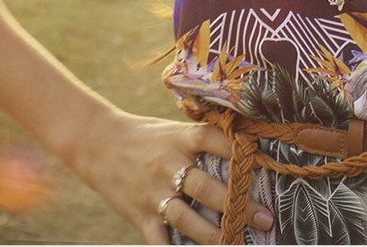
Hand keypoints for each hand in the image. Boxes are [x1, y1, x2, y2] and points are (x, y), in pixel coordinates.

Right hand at [75, 109, 273, 244]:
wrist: (99, 143)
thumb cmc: (146, 136)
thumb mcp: (174, 131)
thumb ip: (203, 141)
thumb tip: (245, 146)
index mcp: (181, 139)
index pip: (216, 142)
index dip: (241, 152)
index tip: (267, 164)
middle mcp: (169, 165)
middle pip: (207, 187)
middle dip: (238, 204)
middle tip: (265, 217)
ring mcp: (154, 193)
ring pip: (187, 218)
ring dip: (214, 234)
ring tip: (237, 242)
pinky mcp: (141, 216)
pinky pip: (160, 240)